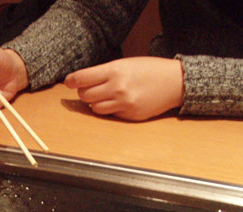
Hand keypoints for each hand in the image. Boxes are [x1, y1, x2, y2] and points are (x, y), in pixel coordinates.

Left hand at [64, 57, 183, 120]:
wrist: (174, 82)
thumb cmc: (149, 70)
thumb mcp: (126, 64)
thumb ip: (105, 72)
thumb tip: (82, 82)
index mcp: (115, 70)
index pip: (82, 78)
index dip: (71, 81)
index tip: (68, 82)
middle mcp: (117, 88)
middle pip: (85, 95)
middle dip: (84, 92)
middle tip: (89, 89)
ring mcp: (123, 104)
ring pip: (94, 108)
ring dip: (94, 103)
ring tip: (104, 96)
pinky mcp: (129, 116)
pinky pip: (109, 115)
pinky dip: (109, 109)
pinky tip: (118, 102)